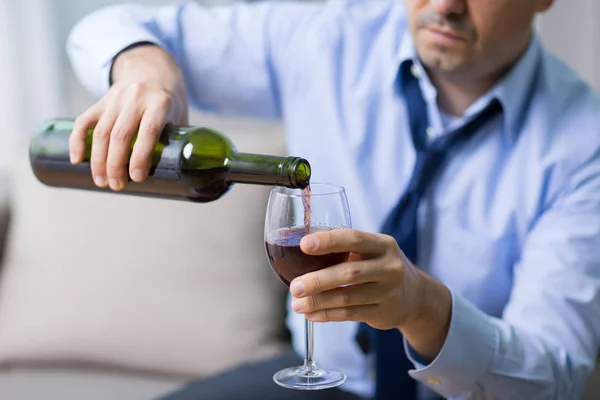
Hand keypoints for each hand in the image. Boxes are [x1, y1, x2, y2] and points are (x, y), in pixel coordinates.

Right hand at [69, 44, 188, 190]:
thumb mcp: (179, 115)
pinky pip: (84, 121)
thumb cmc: (169, 99)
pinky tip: (77, 160)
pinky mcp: (101, 101)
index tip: (137, 177)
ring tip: (101, 181)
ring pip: (101, 132)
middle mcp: (136, 98)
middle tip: (117, 186)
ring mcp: (116, 98)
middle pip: (120, 135)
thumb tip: (176, 173)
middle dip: (116, 165)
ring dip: (98, 160)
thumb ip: (176, 140)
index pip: (148, 131)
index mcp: (160, 102)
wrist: (152, 68)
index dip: (140, 157)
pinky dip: (77, 141)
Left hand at [289, 229, 451, 359]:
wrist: (415, 295)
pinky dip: (326, 315)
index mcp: (383, 244)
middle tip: (294, 287)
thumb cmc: (379, 266)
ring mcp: (389, 292)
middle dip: (318, 280)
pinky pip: (349, 314)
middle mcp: (389, 267)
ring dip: (318, 302)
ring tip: (297, 304)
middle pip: (350, 273)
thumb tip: (297, 247)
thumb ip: (343, 248)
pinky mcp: (383, 313)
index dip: (329, 241)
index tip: (304, 245)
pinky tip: (310, 314)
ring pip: (347, 298)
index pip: (354, 239)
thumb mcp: (371, 251)